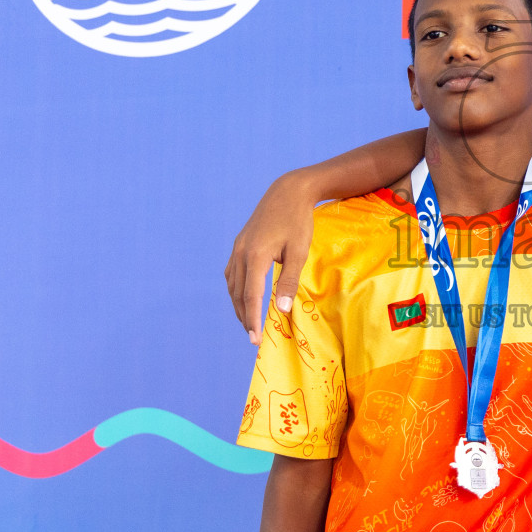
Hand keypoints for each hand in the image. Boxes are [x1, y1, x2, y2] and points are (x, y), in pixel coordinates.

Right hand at [225, 174, 314, 344]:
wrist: (288, 192)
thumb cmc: (298, 222)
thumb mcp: (299, 252)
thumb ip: (289, 282)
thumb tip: (282, 310)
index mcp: (255, 256)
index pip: (250, 297)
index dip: (252, 320)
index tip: (256, 340)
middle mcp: (241, 253)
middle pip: (237, 294)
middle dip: (244, 317)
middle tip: (253, 338)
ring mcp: (237, 248)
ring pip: (232, 285)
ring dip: (238, 305)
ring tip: (249, 323)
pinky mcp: (239, 244)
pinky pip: (232, 273)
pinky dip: (236, 290)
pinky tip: (244, 298)